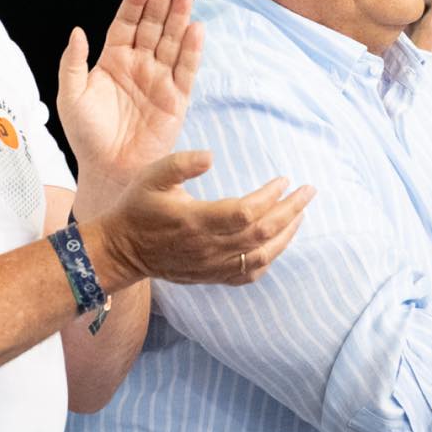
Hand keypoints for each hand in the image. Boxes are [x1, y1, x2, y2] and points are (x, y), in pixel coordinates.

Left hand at [57, 0, 204, 199]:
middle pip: (152, 25)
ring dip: (179, 16)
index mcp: (113, 60)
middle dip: (159, 0)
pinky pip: (186, 70)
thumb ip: (72, 63)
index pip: (126, 23)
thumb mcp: (70, 96)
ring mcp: (159, 79)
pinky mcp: (176, 98)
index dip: (134, 2)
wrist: (108, 170)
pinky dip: (192, 50)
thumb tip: (77, 32)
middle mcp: (138, 65)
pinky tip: (196, 29)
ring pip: (171, 41)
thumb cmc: (87, 135)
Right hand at [83, 150, 312, 287]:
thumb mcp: (152, 176)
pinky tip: (278, 243)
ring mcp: (212, 265)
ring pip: (262, 256)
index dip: (270, 197)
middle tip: (309, 192)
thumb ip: (182, 163)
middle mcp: (209, 247)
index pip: (246, 213)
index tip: (284, 180)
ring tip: (301, 214)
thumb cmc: (138, 208)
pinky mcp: (212, 276)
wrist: (122, 250)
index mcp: (196, 221)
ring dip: (287, 235)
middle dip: (291, 212)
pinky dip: (270, 259)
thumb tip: (211, 156)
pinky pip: (250, 274)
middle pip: (262, 234)